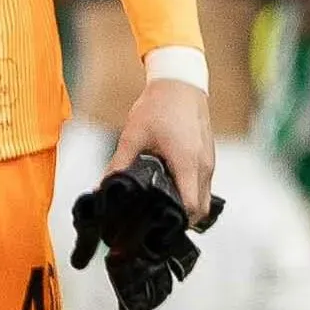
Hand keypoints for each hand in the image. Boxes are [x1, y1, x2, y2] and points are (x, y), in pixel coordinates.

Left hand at [107, 71, 214, 224]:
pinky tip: (171, 188)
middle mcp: (203, 166)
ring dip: (187, 206)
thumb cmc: (159, 106)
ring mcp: (209, 161)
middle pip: (201, 209)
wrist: (180, 82)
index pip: (191, 207)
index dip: (176, 222)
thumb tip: (100, 187)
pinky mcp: (208, 156)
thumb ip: (117, 164)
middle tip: (157, 223)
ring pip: (204, 198)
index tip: (157, 227)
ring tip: (162, 208)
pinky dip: (192, 193)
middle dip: (182, 220)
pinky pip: (204, 184)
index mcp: (187, 163)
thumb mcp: (133, 136)